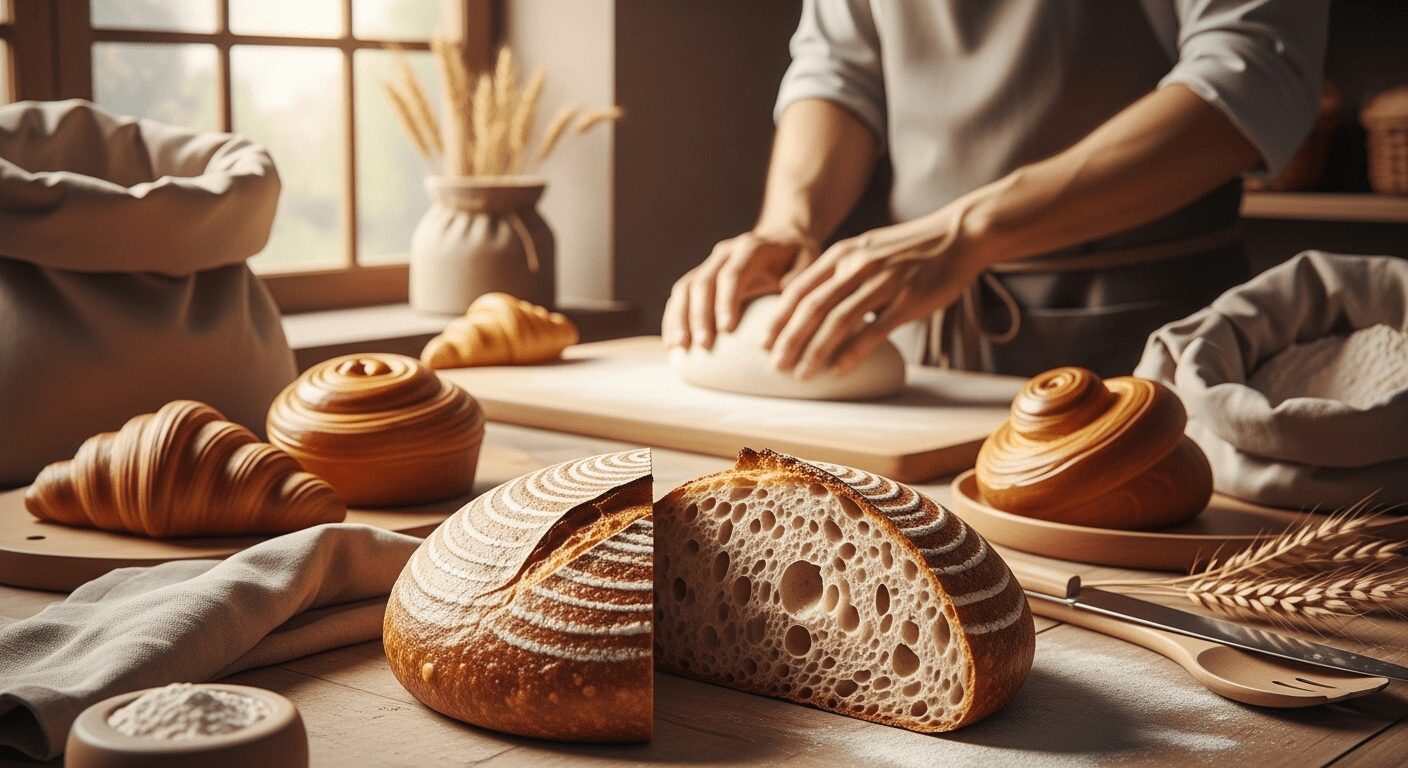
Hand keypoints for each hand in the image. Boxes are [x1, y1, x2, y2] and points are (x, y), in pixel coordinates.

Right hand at [662, 230, 817, 349]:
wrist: (783, 237)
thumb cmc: (799, 256)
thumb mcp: (808, 261)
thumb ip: (797, 282)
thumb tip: (786, 311)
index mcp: (751, 247)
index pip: (732, 274)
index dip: (726, 301)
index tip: (726, 329)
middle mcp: (725, 252)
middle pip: (703, 282)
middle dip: (700, 315)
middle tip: (703, 345)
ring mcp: (709, 263)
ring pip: (685, 287)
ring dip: (680, 318)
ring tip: (679, 347)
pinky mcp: (700, 275)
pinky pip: (680, 295)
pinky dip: (673, 318)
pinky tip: (672, 342)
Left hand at [765, 209, 988, 378]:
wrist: (958, 235)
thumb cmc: (909, 249)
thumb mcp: (866, 250)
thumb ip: (839, 273)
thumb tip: (811, 304)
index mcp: (842, 254)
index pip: (799, 289)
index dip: (778, 318)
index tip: (763, 343)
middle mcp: (857, 266)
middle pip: (812, 308)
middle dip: (789, 340)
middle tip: (774, 366)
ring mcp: (883, 282)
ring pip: (838, 321)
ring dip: (815, 351)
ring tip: (801, 373)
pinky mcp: (908, 299)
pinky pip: (874, 330)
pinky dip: (853, 353)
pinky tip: (838, 371)